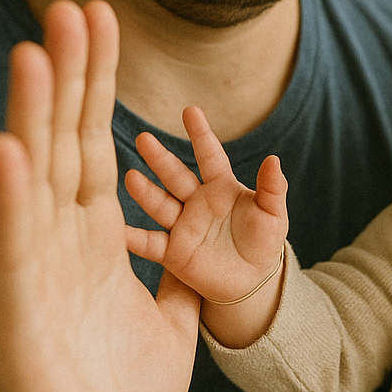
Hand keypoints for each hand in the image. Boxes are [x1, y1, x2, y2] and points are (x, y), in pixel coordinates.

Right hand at [0, 0, 201, 391]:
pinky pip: (17, 246)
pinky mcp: (20, 315)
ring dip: (36, 112)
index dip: (102, 86)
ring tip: (36, 48)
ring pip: (36, 178)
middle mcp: (61, 248)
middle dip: (74, 75)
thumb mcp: (172, 326)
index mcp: (95, 246)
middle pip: (67, 143)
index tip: (105, 24)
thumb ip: (186, 276)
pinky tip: (12, 145)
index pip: (98, 147)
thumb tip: (208, 244)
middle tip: (75, 5)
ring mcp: (36, 276)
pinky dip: (14, 196)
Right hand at [125, 108, 287, 308]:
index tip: (190, 111)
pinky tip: (116, 230)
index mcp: (221, 187)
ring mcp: (182, 226)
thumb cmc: (263, 242)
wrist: (252, 281)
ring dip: (145, 192)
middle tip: (144, 139)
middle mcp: (197, 202)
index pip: (209, 156)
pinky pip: (151, 243)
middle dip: (160, 158)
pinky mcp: (174, 252)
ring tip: (130, 177)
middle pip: (175, 175)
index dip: (201, 134)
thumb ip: (272, 188)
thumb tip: (274, 160)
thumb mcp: (273, 215)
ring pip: (160, 205)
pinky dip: (133, 238)